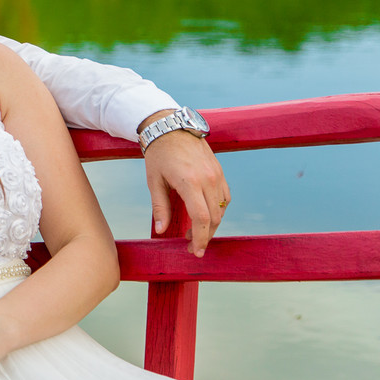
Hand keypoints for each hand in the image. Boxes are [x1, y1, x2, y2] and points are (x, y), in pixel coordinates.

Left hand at [142, 124, 228, 256]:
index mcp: (190, 182)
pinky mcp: (220, 171)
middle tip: (193, 247)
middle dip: (205, 236)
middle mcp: (208, 179)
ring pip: (222, 209)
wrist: (171, 128)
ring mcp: (217, 174)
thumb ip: (159, 207)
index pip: (201, 219)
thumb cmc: (158, 155)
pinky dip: (218, 210)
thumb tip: (161, 231)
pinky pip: (225, 197)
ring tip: (196, 232)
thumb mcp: (154, 181)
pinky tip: (206, 215)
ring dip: (212, 225)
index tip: (195, 251)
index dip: (199, 238)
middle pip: (214, 218)